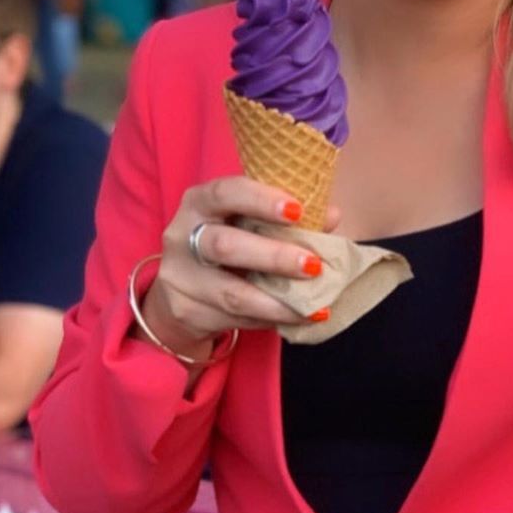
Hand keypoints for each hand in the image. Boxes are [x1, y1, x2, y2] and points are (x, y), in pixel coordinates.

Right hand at [138, 176, 341, 360]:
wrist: (183, 286)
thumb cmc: (228, 240)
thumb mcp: (249, 221)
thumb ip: (287, 216)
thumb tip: (331, 216)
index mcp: (200, 202)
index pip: (225, 193)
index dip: (261, 200)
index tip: (298, 211)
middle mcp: (182, 236)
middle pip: (225, 246)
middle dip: (274, 256)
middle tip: (314, 265)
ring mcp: (181, 277)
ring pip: (232, 293)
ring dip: (279, 301)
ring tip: (316, 305)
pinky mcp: (187, 311)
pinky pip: (236, 318)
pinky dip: (272, 318)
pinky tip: (299, 317)